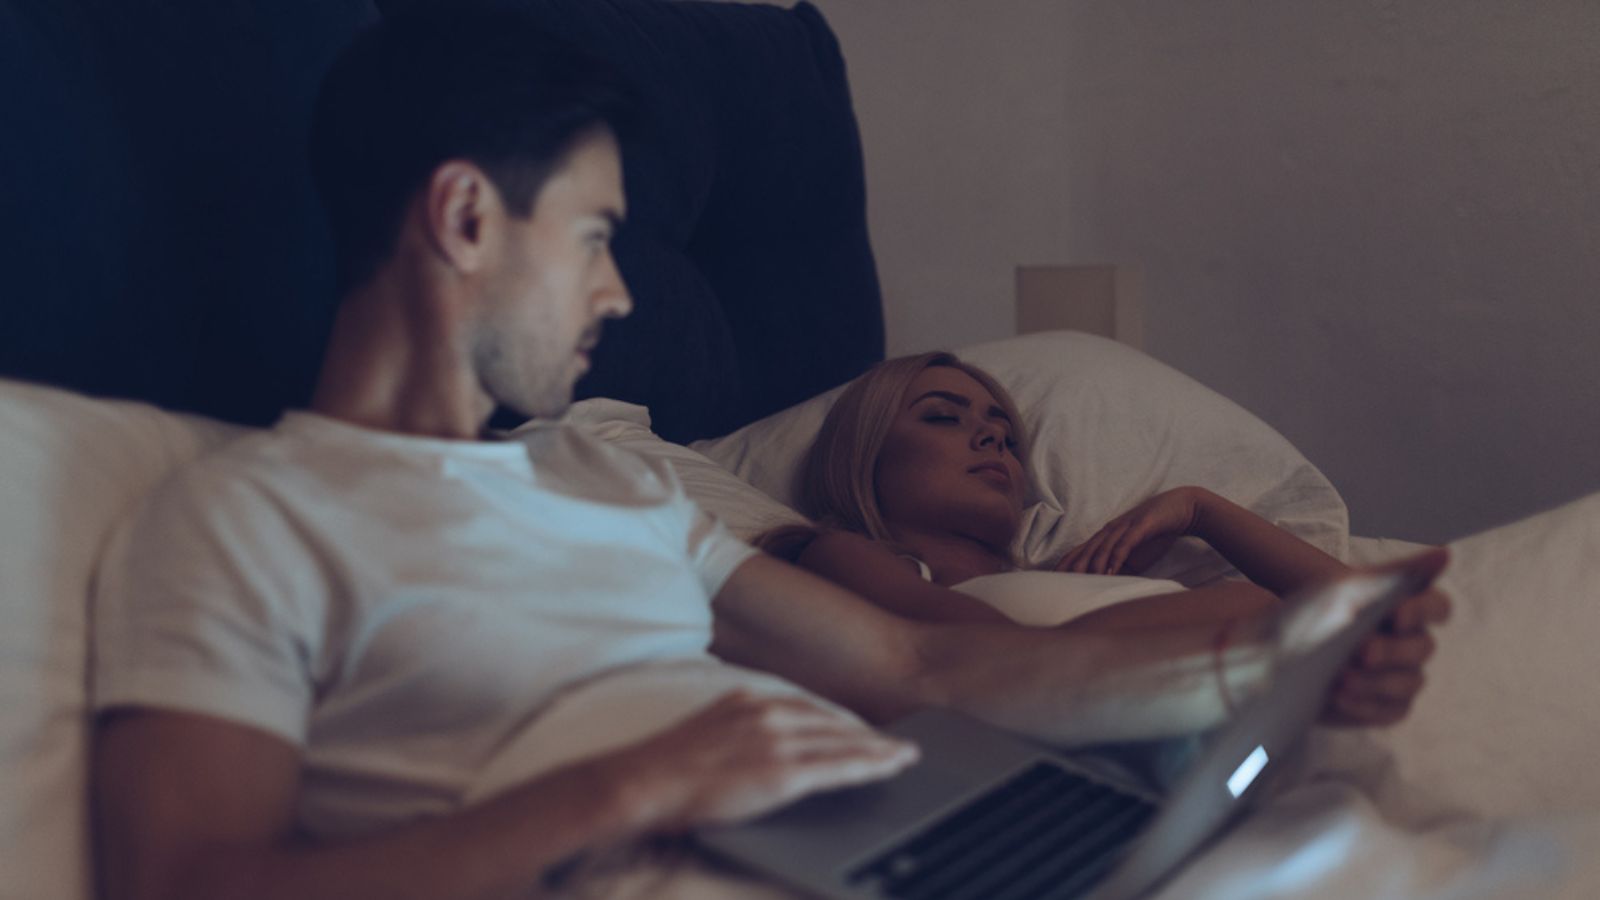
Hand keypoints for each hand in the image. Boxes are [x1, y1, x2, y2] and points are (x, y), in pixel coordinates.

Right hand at [605, 690, 918, 831]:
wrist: (642, 782)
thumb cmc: (664, 767)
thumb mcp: (706, 731)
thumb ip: (738, 732)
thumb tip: (754, 747)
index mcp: (749, 700)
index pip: (809, 708)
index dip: (840, 720)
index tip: (862, 726)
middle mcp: (768, 713)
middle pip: (833, 722)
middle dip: (868, 733)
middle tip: (899, 740)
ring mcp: (777, 741)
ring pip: (843, 742)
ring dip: (879, 749)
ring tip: (904, 755)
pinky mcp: (782, 772)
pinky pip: (838, 768)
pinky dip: (870, 766)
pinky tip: (889, 768)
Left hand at [1056, 487, 1205, 574]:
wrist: (1183, 508)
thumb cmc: (1157, 532)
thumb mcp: (1137, 553)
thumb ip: (1123, 566)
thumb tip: (1112, 586)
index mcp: (1108, 535)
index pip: (1081, 549)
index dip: (1066, 563)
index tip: (1052, 578)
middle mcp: (1112, 529)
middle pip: (1087, 549)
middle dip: (1072, 566)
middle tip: (1058, 582)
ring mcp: (1125, 526)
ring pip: (1103, 546)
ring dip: (1092, 564)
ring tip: (1082, 581)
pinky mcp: (1142, 526)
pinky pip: (1125, 543)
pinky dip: (1116, 558)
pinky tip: (1110, 571)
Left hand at [1311, 551, 1452, 727]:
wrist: (1284, 642)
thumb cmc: (1324, 608)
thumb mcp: (1350, 586)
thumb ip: (1396, 573)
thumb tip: (1444, 554)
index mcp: (1411, 608)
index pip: (1437, 607)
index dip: (1422, 611)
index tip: (1396, 614)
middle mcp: (1413, 645)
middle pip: (1421, 648)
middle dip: (1391, 650)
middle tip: (1362, 650)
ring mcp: (1402, 679)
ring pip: (1408, 683)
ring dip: (1376, 681)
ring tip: (1342, 677)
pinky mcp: (1384, 707)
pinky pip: (1388, 711)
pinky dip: (1365, 705)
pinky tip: (1339, 697)